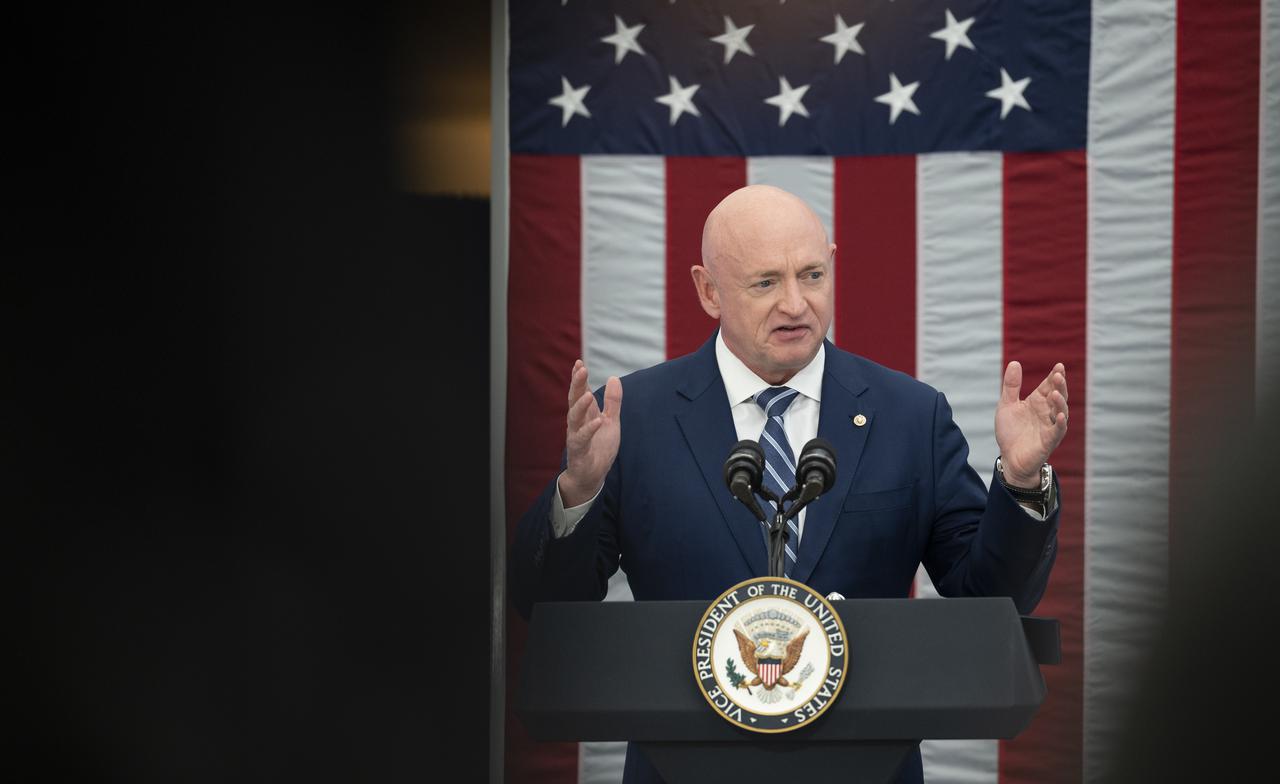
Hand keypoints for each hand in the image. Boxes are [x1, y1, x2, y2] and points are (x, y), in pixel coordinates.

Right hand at [559, 360, 622, 506]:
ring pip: (574, 417)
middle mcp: (577, 422)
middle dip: (577, 384)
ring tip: (589, 394)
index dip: (579, 378)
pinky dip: (589, 429)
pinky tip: (597, 421)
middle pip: (574, 399)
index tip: (579, 363)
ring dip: (580, 405)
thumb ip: (612, 402)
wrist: (592, 475)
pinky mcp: (578, 450)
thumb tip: (614, 378)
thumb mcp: (610, 421)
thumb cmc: (599, 447)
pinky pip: (581, 438)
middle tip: (580, 369)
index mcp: (584, 413)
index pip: (579, 392)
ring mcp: (576, 435)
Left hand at [994, 361, 1068, 486]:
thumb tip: (1014, 362)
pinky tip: (1059, 415)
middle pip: (1058, 396)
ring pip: (1061, 412)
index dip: (1054, 376)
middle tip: (1059, 375)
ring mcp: (1050, 426)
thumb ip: (1011, 386)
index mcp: (1038, 402)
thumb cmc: (1011, 432)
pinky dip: (1060, 423)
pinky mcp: (1049, 441)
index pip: (1049, 386)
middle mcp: (1047, 412)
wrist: (1010, 458)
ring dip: (1060, 402)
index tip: (1059, 366)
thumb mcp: (1007, 405)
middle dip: (1060, 386)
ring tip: (1056, 393)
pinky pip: (1058, 431)